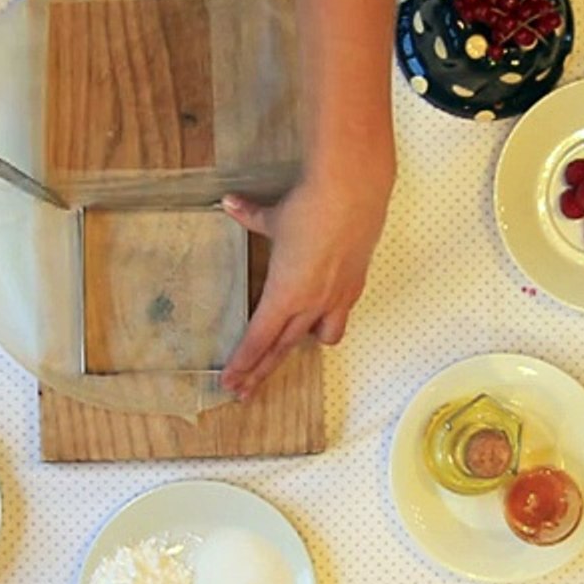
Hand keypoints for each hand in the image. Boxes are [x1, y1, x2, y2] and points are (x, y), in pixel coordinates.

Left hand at [219, 167, 391, 398]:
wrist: (354, 190)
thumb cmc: (310, 206)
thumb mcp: (273, 217)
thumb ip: (249, 216)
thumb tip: (228, 204)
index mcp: (285, 294)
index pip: (258, 339)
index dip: (242, 363)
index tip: (229, 382)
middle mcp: (311, 303)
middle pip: (282, 349)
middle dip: (260, 372)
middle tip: (243, 393)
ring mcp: (336, 298)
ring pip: (318, 338)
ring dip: (300, 345)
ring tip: (287, 347)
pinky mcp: (354, 286)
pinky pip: (338, 316)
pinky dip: (326, 320)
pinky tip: (322, 312)